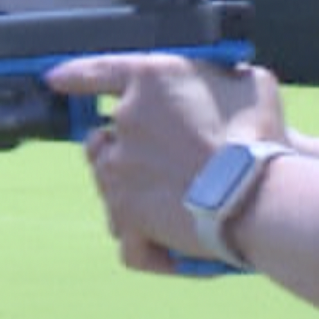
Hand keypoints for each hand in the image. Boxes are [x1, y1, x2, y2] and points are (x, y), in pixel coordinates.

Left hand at [45, 56, 286, 270]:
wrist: (259, 195)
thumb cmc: (262, 137)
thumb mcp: (252, 84)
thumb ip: (224, 79)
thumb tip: (227, 81)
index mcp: (151, 79)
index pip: (96, 71)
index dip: (74, 77)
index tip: (56, 80)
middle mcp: (124, 123)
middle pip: (100, 138)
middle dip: (119, 148)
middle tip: (154, 160)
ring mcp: (119, 173)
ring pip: (108, 185)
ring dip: (131, 194)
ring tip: (171, 205)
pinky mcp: (127, 217)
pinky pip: (127, 236)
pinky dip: (145, 245)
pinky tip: (166, 247)